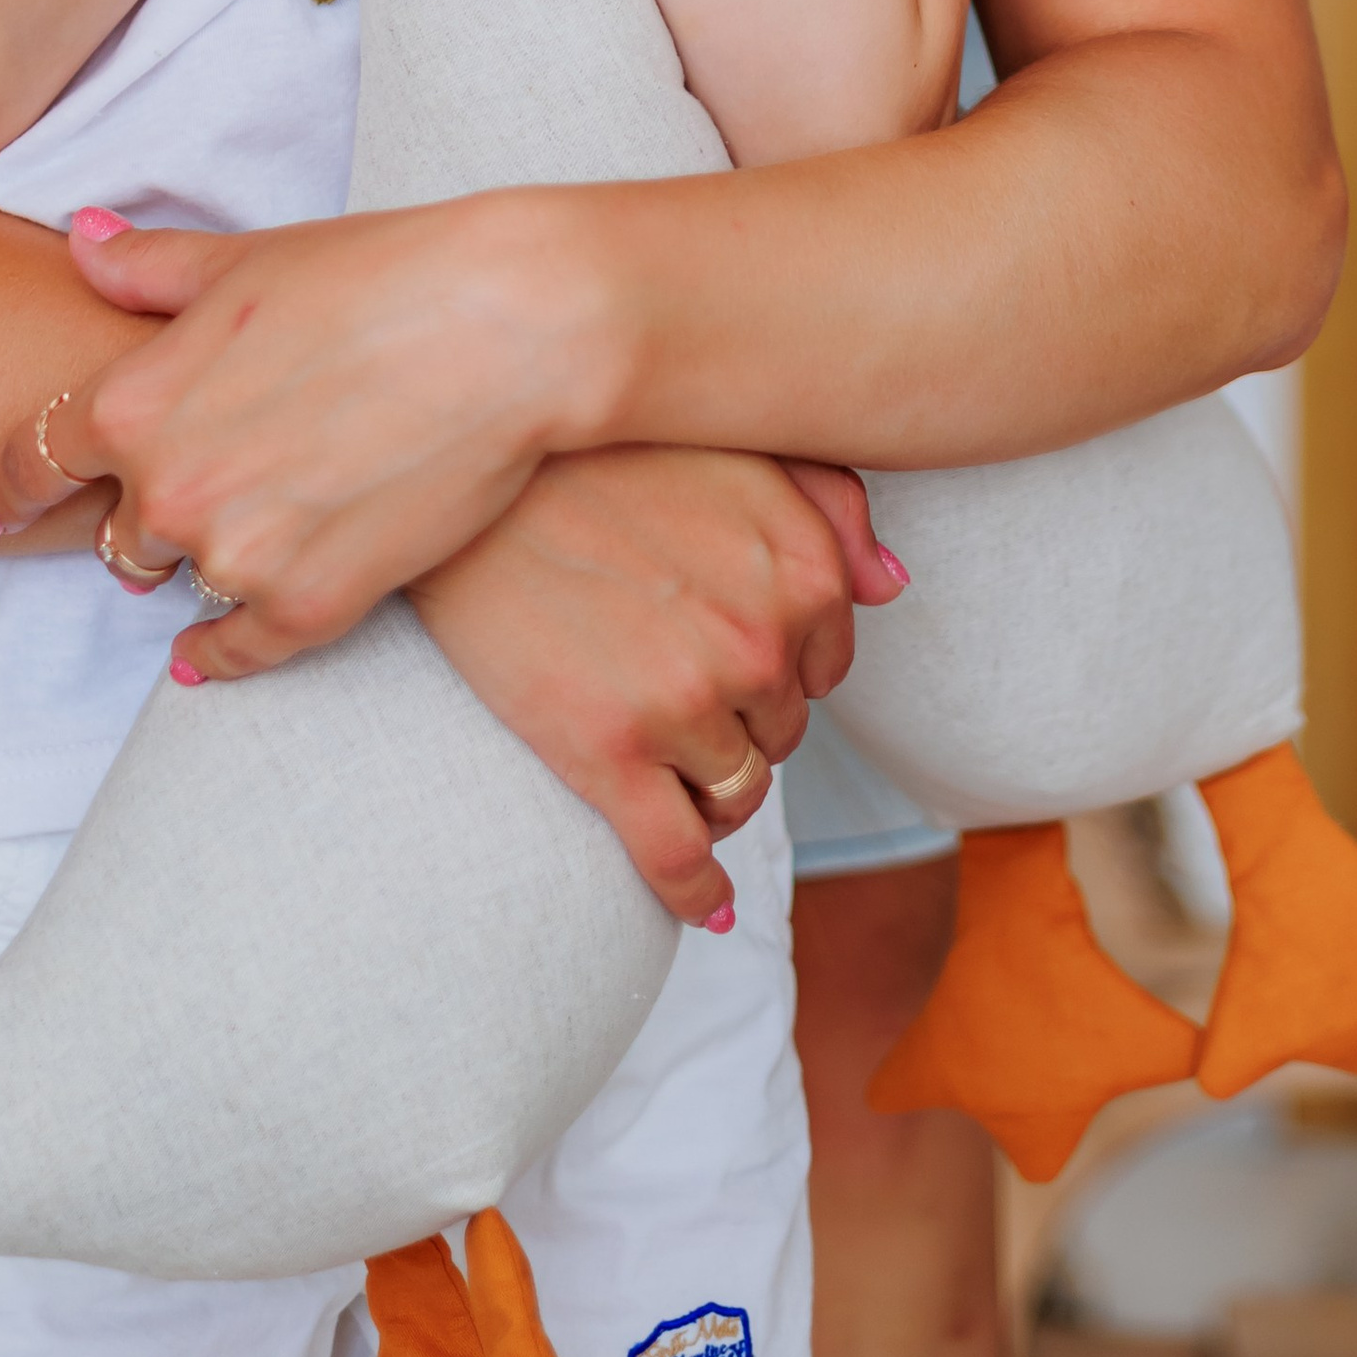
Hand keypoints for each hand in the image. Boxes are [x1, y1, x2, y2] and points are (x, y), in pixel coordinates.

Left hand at [0, 189, 597, 648]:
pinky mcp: (310, 607)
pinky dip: (221, 651)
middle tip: (204, 480)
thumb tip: (80, 241)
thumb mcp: (243, 259)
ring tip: (253, 522)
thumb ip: (146, 268)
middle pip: (116, 534)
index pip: (32, 463)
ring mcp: (236, 558)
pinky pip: (236, 652)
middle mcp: (167, 493)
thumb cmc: (378, 273)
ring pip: (181, 583)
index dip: (8, 488)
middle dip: (148, 512)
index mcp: (133, 404)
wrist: (506, 328)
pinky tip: (211, 649)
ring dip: (206, 558)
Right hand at [413, 446, 899, 924]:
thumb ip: (829, 505)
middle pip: (780, 732)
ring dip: (711, 792)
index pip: (824, 666)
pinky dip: (696, 892)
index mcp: (798, 568)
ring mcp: (683, 704)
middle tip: (668, 685)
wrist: (465, 482)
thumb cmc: (599, 454)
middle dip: (740, 722)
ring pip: (736, 794)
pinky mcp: (607, 753)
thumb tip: (891, 588)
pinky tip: (705, 906)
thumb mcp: (733, 449)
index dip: (777, 670)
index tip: (724, 655)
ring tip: (659, 762)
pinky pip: (675, 856)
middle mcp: (756, 640)